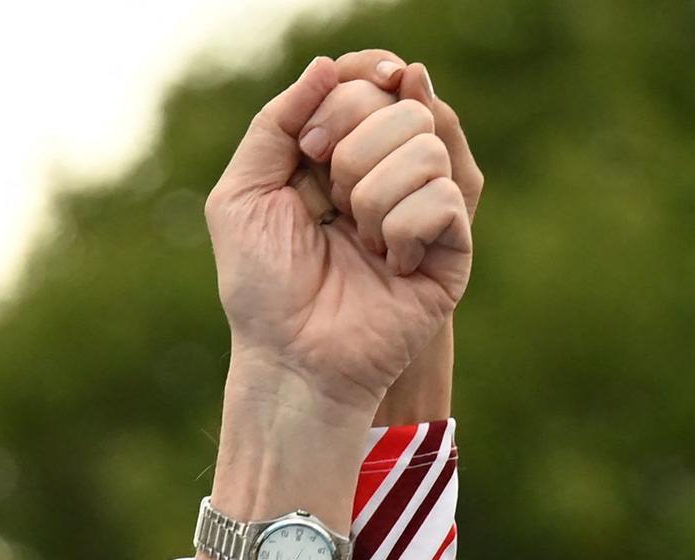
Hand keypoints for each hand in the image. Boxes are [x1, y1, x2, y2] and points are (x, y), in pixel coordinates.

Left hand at [207, 51, 474, 416]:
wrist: (290, 358)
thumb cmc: (262, 288)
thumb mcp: (243, 192)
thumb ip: (273, 121)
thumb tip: (327, 65)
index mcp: (344, 154)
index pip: (373, 82)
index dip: (349, 91)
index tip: (310, 142)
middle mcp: (390, 174)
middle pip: (402, 103)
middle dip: (350, 145)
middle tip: (327, 200)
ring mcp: (425, 210)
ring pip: (425, 145)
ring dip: (373, 193)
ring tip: (358, 240)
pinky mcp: (451, 250)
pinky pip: (443, 198)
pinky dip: (403, 228)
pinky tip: (389, 263)